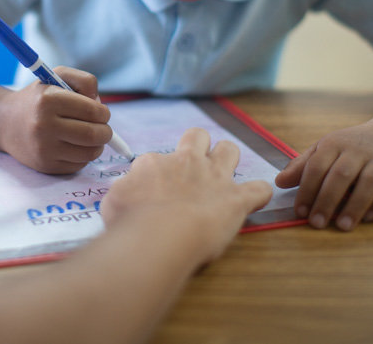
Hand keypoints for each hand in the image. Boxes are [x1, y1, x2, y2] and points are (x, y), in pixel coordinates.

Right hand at [0, 66, 112, 173]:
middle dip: (106, 132)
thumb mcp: (57, 76)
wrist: (6, 123)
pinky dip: (84, 156)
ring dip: (98, 145)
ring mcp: (43, 148)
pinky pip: (79, 165)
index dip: (103, 112)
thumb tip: (100, 105)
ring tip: (91, 137)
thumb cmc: (38, 98)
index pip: (91, 110)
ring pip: (89, 152)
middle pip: (92, 134)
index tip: (102, 113)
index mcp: (48, 100)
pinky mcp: (45, 165)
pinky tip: (75, 146)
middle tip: (103, 129)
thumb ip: (84, 81)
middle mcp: (43, 125)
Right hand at [101, 128, 272, 263]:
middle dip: (198, 147)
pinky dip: (257, 195)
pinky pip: (259, 190)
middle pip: (198, 137)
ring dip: (228, 160)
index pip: (156, 160)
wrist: (159, 235)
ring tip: (223, 177)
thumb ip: (123, 193)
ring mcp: (215, 178)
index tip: (153, 195)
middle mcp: (187, 163)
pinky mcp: (237, 199)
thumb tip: (126, 196)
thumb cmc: (131, 222)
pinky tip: (252, 202)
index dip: (156, 176)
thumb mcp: (113, 202)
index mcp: (155, 163)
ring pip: (230, 150)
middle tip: (193, 170)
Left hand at [275, 126, 372, 230]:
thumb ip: (302, 167)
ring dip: (355, 205)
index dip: (307, 189)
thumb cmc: (350, 148)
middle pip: (342, 175)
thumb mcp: (324, 150)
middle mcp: (358, 150)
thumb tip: (279, 183)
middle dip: (327, 200)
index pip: (317, 166)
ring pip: (370, 181)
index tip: (300, 212)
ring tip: (343, 226)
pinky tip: (370, 218)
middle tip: (317, 223)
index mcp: (335, 144)